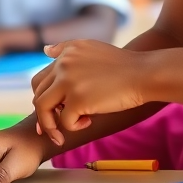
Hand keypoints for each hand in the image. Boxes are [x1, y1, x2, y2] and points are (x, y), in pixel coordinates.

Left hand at [33, 40, 151, 146]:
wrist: (145, 73)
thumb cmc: (124, 65)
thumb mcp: (91, 47)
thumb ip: (67, 48)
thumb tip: (46, 50)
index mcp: (65, 54)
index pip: (40, 79)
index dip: (42, 97)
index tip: (50, 112)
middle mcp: (62, 65)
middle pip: (37, 93)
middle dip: (42, 114)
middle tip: (52, 129)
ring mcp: (68, 81)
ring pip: (42, 107)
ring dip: (49, 125)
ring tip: (61, 134)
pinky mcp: (77, 99)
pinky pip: (64, 121)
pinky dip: (74, 127)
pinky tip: (89, 122)